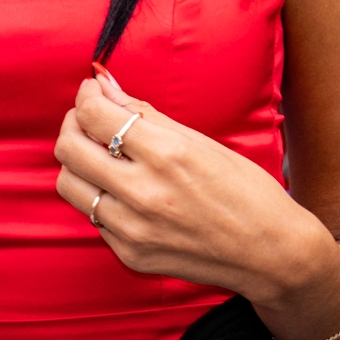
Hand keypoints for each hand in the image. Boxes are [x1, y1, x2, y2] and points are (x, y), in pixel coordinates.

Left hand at [54, 70, 339, 337]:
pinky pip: (94, 217)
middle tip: (90, 118)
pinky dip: (101, 196)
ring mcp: (133, 230)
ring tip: (102, 154)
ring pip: (69, 185)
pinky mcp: (130, 255)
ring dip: (78, 162)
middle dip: (73, 123)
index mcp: (167, 154)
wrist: (270, 253)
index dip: (86, 96)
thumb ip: (145, 113)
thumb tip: (104, 84)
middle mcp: (144, 193)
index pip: (95, 115)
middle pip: (69, 148)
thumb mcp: (199, 141)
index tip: (94, 90)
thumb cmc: (244, 190)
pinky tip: (125, 190)